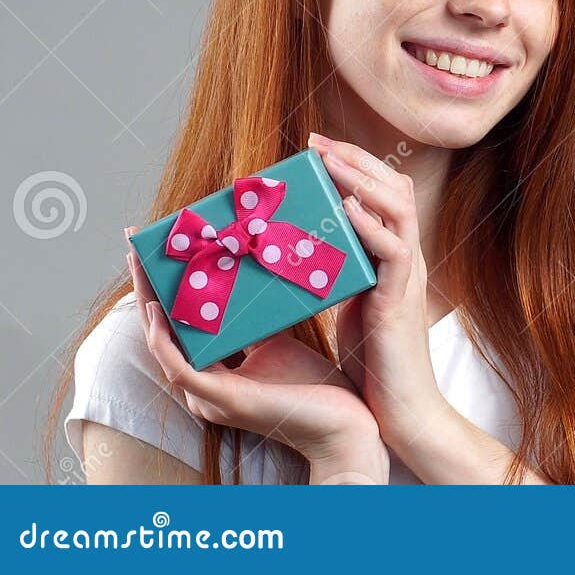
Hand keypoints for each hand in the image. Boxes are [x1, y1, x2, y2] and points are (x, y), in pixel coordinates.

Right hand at [126, 235, 387, 482]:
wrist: (345, 423)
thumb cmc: (315, 386)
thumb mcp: (277, 343)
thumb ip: (254, 324)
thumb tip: (249, 280)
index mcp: (213, 376)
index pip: (176, 330)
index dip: (161, 293)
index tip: (154, 252)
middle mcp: (202, 389)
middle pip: (161, 334)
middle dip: (146, 289)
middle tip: (134, 246)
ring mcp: (210, 398)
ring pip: (163, 349)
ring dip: (147, 306)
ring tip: (140, 265)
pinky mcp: (225, 401)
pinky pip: (181, 370)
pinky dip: (165, 342)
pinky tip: (159, 312)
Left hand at [308, 132, 445, 454]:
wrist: (402, 409)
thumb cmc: (373, 363)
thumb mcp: (348, 306)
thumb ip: (336, 275)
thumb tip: (297, 255)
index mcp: (392, 257)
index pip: (382, 194)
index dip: (353, 166)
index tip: (316, 147)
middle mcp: (405, 257)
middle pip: (395, 187)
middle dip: (355, 159)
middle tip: (316, 141)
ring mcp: (407, 275)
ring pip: (399, 208)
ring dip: (363, 179)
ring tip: (330, 161)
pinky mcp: (400, 298)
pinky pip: (394, 250)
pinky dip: (372, 225)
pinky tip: (346, 208)